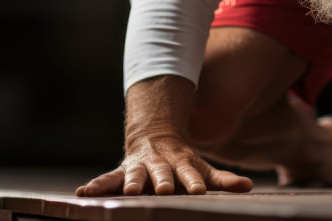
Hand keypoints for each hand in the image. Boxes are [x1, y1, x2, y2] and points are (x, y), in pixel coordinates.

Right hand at [76, 134, 252, 195]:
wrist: (155, 138)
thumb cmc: (183, 163)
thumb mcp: (203, 169)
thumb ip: (224, 179)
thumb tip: (249, 185)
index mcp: (180, 165)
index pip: (189, 175)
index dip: (193, 182)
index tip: (198, 191)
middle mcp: (158, 165)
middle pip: (161, 174)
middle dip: (162, 181)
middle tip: (163, 189)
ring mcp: (138, 168)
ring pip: (133, 175)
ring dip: (130, 183)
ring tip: (127, 191)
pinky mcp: (120, 172)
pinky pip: (106, 180)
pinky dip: (95, 186)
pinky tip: (82, 193)